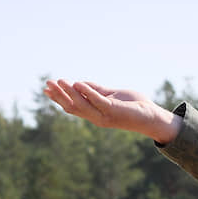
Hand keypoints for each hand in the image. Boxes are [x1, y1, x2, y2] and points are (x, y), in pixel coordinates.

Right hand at [44, 79, 181, 143]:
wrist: (152, 117)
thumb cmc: (134, 106)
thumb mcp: (112, 95)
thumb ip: (97, 90)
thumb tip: (80, 83)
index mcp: (95, 113)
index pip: (72, 107)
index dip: (58, 98)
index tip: (45, 89)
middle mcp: (96, 117)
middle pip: (72, 107)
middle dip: (59, 95)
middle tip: (47, 83)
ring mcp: (104, 115)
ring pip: (81, 105)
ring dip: (69, 92)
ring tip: (59, 81)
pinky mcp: (113, 111)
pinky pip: (97, 101)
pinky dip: (87, 92)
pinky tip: (78, 83)